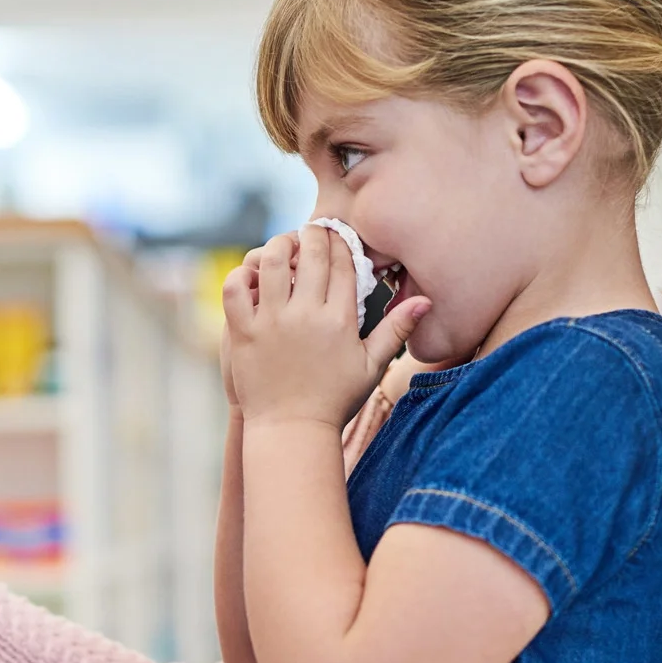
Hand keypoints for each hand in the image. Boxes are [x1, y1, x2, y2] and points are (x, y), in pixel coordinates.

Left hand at [221, 225, 429, 428]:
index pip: (342, 263)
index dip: (340, 241)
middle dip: (312, 234)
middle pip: (311, 253)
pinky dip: (241, 274)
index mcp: (340, 320)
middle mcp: (306, 315)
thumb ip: (397, 329)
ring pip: (273, 261)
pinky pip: (235, 288)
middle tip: (310, 231)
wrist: (294, 430)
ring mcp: (272, 322)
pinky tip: (252, 276)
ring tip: (284, 246)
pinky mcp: (244, 331)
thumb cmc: (336, 400)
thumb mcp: (372, 366)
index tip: (336, 234)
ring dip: (278, 245)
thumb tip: (426, 300)